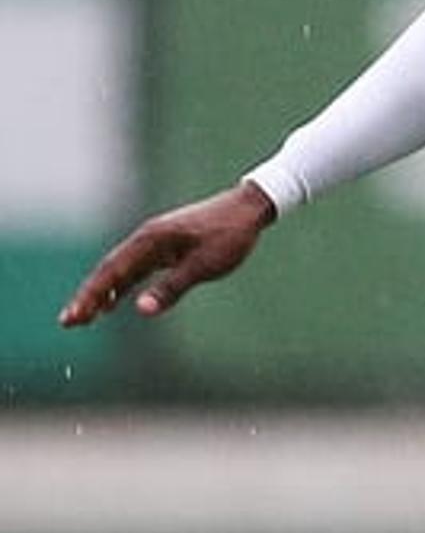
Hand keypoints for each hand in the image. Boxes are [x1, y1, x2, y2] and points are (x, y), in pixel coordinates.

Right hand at [58, 180, 277, 326]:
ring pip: (121, 271)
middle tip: (68, 323)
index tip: (74, 316)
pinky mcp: (165, 248)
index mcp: (150, 239)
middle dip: (88, 297)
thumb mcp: (204, 265)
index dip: (91, 295)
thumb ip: (172, 287)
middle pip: (109, 271)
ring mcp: (154, 243)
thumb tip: (142, 309)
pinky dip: (122, 286)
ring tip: (83, 318)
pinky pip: (136, 270)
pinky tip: (113, 304)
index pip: (112, 271)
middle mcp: (146, 239)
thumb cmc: (230, 235)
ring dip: (102, 294)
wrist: (248, 209)